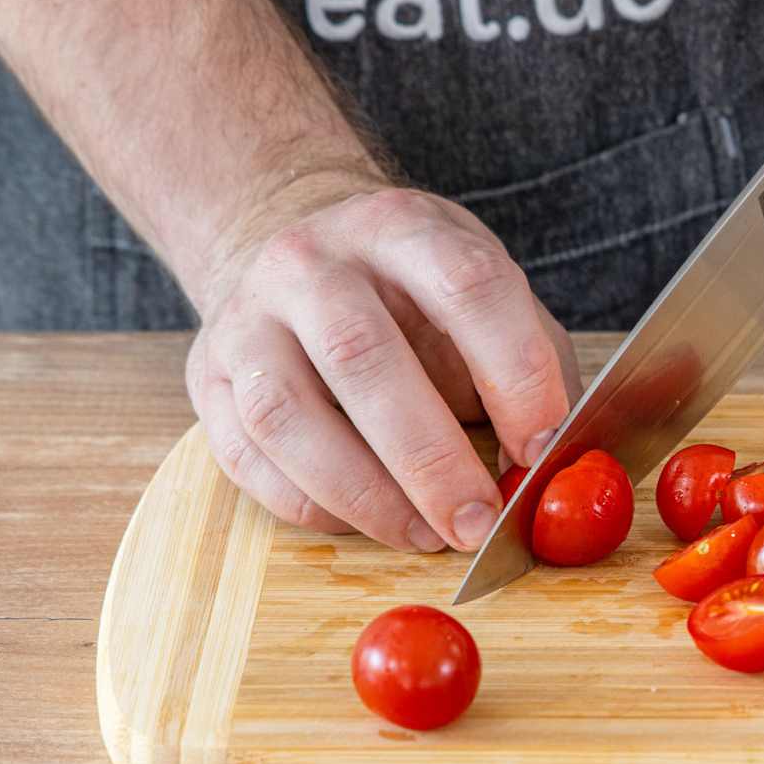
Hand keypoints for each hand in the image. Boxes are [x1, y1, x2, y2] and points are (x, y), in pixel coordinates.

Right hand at [186, 182, 581, 552]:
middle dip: (430, 458)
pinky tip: (365, 519)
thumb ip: (534, 367)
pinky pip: (246, 456)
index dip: (514, 373)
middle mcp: (313, 262)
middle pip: (363, 355)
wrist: (298, 253)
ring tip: (424, 535)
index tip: (542, 449)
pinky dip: (311, 503)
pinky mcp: (207, 376)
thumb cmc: (415, 293)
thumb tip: (556, 465)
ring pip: (286, 414)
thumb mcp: (488, 293)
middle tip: (478, 522)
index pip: (467, 286)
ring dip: (365, 493)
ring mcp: (248, 317)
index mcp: (404, 228)